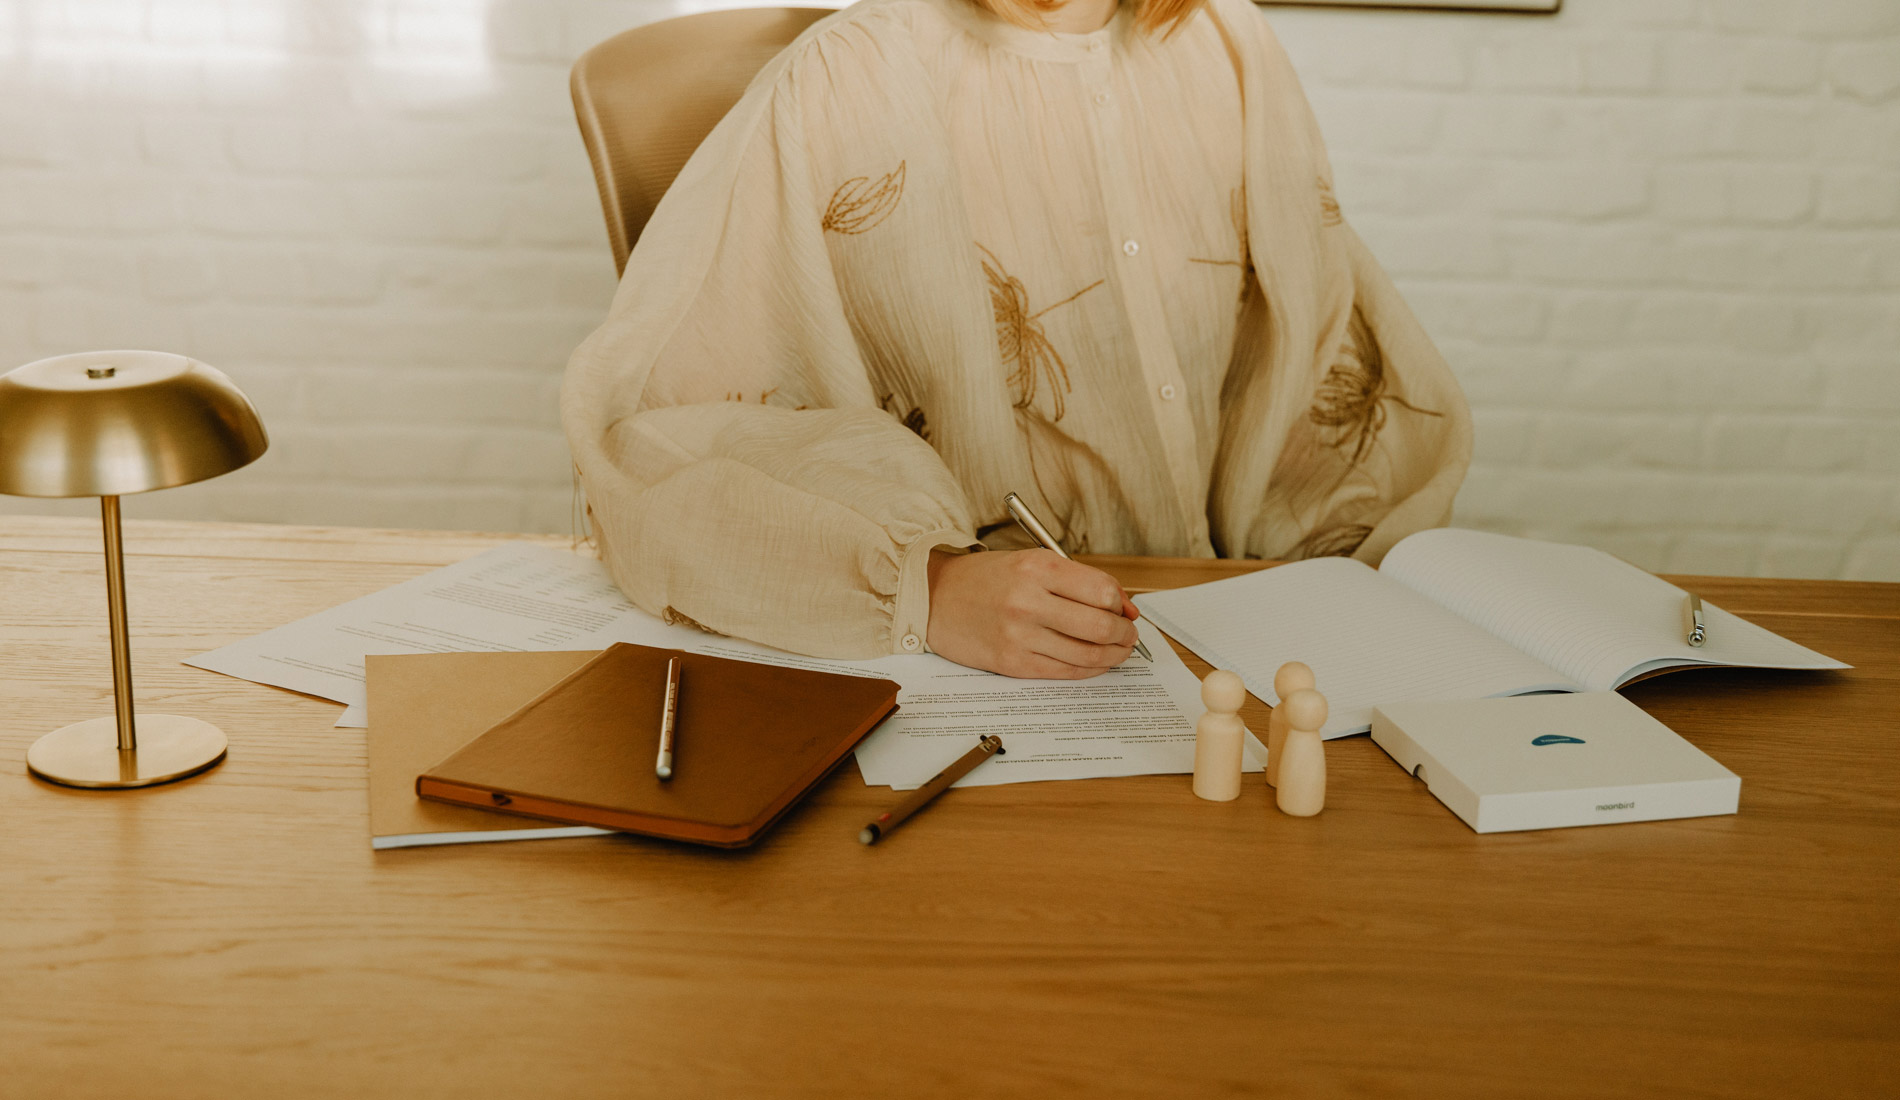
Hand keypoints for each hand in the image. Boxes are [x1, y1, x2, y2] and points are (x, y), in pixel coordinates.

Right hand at [924, 549, 1140, 678]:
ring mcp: (1019, 635)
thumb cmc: (987, 579)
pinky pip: (1064, 671)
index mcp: (1037, 567)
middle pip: (1099, 626)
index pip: (1103, 591)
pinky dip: (1087, 670)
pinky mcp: (1011, 663)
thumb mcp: (1032, 563)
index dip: (1122, 605)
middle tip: (1127, 635)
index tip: (1125, 611)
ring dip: (1112, 656)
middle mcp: (1028, 600)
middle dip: (1124, 635)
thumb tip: (1126, 608)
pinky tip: (1093, 663)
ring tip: (1116, 651)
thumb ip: (1078, 582)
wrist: (936, 598)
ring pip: (1087, 654)